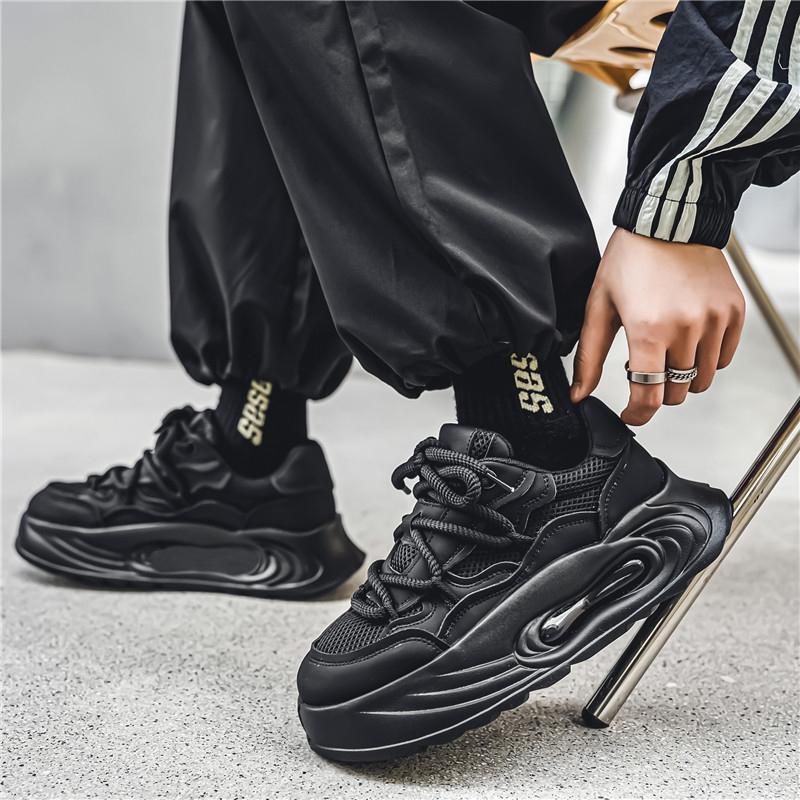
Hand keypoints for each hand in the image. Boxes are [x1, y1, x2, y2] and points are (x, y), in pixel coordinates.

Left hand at [570, 227, 744, 425]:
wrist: (669, 221)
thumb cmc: (629, 260)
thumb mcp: (599, 307)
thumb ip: (588, 357)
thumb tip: (578, 395)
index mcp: (648, 330)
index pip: (649, 397)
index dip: (638, 416)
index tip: (631, 415)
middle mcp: (686, 328)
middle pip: (676, 392)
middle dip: (657, 389)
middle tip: (644, 364)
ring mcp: (714, 320)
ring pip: (702, 379)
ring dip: (682, 376)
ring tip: (665, 349)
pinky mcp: (734, 312)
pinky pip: (724, 358)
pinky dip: (706, 359)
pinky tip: (687, 338)